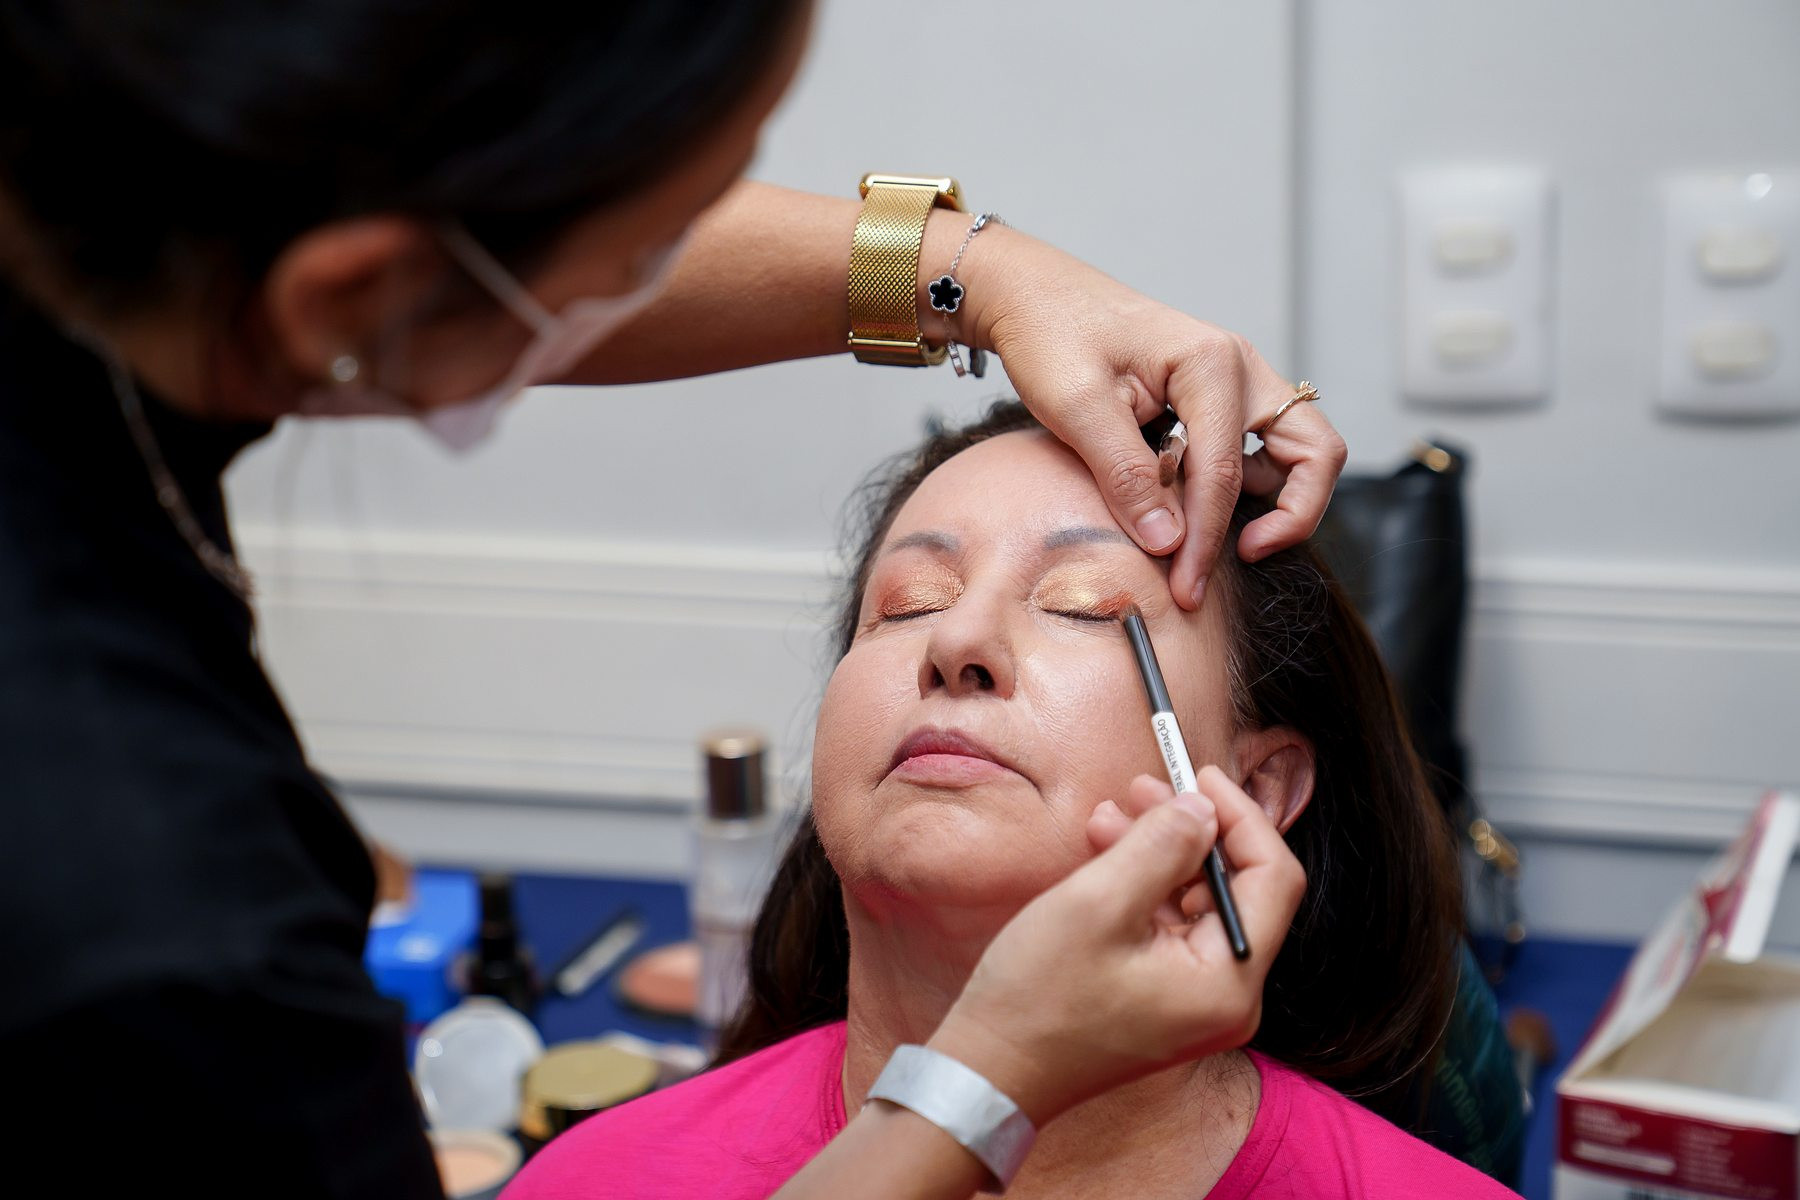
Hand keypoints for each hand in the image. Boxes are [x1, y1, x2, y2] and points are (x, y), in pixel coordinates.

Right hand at [925, 769, 1304, 1125]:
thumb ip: (1162, 845)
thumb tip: (1203, 808)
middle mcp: (1228, 999)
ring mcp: (1197, 1003)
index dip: (1241, 817)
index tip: (1198, 776)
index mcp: (1228, 983)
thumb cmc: (1040, 996)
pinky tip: (1104, 851)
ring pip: (1199, 902)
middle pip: (1237, 889)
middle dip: (1192, 829)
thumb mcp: (1100, 902)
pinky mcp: (1165, 1000)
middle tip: (1145, 785)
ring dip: (1160, 851)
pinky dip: (1144, 886)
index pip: (1272, 880)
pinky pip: (1172, 928)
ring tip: (1111, 813)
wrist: (991, 1073)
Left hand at [960, 230, 1346, 609]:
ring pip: (1298, 452)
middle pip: (1314, 451)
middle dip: (1292, 516)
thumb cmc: (1052, 335)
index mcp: (1210, 362)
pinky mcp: (1223, 399)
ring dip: (1274, 501)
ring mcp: (1239, 382)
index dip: (1207, 539)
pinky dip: (1247, 486)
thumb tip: (1170, 543)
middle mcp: (1241, 368)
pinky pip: (1261, 451)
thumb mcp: (1075, 408)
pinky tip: (1193, 508)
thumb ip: (1125, 474)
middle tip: (1242, 558)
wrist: (1035, 297)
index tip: (1183, 588)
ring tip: (1212, 536)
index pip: (1224, 472)